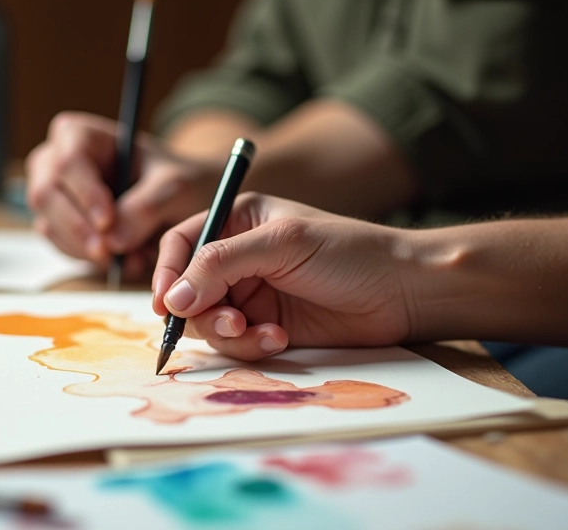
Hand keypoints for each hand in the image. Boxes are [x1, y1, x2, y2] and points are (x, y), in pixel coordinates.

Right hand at [26, 111, 220, 276]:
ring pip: (50, 226)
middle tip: (110, 253)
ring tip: (132, 257)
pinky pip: (61, 247)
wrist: (179, 201)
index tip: (108, 222)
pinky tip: (125, 259)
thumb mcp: (174, 186)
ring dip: (88, 250)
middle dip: (78, 229)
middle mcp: (55, 161)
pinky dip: (92, 260)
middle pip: (46, 195)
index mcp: (80, 135)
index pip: (68, 162)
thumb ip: (145, 207)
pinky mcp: (58, 225)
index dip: (85, 194)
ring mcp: (52, 195)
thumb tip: (113, 240)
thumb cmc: (174, 179)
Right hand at [151, 194, 412, 360]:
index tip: (166, 304)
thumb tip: (172, 299)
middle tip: (230, 322)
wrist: (401, 292)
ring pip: (209, 323)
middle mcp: (238, 258)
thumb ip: (221, 264)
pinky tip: (280, 340)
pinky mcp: (266, 326)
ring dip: (228, 334)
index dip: (166, 273)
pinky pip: (237, 344)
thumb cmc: (347, 251)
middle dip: (201, 312)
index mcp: (237, 221)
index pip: (180, 244)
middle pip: (187, 290)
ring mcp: (251, 295)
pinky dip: (251, 347)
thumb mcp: (281, 244)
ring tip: (260, 332)